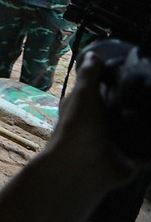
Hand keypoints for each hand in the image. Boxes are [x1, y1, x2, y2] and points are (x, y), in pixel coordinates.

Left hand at [51, 51, 137, 184]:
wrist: (81, 167)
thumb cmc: (78, 127)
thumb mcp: (82, 95)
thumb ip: (89, 75)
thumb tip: (94, 54)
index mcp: (92, 108)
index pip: (111, 91)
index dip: (124, 83)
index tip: (144, 73)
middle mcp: (106, 124)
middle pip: (129, 110)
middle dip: (141, 104)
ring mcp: (120, 142)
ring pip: (141, 129)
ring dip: (148, 122)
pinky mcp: (133, 159)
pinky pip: (149, 151)